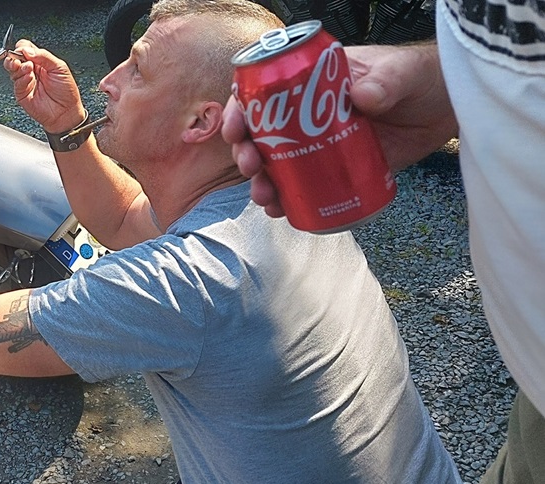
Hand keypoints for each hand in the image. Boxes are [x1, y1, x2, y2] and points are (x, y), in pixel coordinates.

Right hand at [3, 40, 85, 132]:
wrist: (66, 112)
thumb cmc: (66, 91)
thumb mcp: (59, 67)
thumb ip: (43, 56)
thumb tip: (27, 50)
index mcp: (40, 61)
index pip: (25, 48)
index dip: (23, 48)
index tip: (25, 50)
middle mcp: (31, 70)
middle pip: (14, 57)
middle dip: (15, 56)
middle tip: (20, 58)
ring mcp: (25, 81)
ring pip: (12, 69)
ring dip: (17, 66)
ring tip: (27, 68)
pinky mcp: (21, 93)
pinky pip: (16, 83)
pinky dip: (21, 79)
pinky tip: (29, 78)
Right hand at [222, 42, 456, 217]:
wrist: (449, 108)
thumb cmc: (422, 77)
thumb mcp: (403, 73)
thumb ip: (386, 81)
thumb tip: (361, 96)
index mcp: (310, 80)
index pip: (263, 91)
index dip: (241, 109)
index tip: (236, 130)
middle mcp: (306, 112)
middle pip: (262, 133)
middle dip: (247, 153)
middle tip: (252, 167)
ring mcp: (319, 143)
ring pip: (277, 163)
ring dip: (263, 182)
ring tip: (266, 197)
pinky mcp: (337, 168)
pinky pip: (304, 186)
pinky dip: (289, 199)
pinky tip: (281, 210)